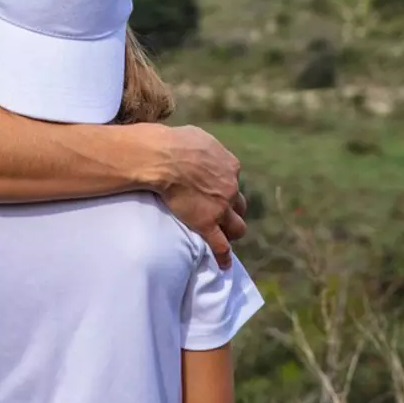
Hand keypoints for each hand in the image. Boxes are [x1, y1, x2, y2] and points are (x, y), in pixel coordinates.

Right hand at [154, 126, 247, 268]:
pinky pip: (220, 245)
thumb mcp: (199, 137)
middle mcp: (231, 187)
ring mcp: (221, 208)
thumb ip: (206, 147)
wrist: (163, 158)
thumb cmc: (175, 142)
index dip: (225, 186)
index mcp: (230, 166)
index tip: (216, 190)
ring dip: (233, 232)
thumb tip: (201, 148)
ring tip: (227, 237)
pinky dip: (223, 257)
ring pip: (237, 227)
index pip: (233, 179)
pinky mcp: (207, 223)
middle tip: (224, 215)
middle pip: (240, 205)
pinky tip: (224, 265)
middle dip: (234, 211)